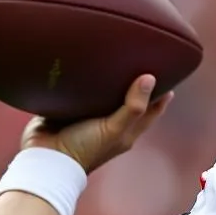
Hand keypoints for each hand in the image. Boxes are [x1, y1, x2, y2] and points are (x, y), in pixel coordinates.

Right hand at [20, 74, 173, 173]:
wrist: (46, 157)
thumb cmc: (85, 147)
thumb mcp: (114, 129)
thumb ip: (133, 106)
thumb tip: (149, 78)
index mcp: (127, 131)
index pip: (151, 110)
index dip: (161, 93)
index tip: (169, 71)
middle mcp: (111, 123)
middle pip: (130, 100)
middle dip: (138, 83)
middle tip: (144, 59)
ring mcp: (90, 117)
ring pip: (106, 95)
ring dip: (111, 80)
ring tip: (118, 56)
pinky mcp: (70, 110)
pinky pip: (82, 93)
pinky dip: (87, 82)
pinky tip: (88, 64)